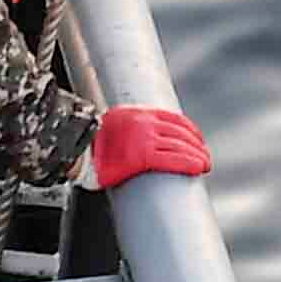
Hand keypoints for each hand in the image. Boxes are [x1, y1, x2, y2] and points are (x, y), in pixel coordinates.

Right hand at [88, 104, 209, 189]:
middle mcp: (141, 122)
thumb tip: (152, 143)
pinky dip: (189, 163)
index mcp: (135, 114)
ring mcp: (142, 138)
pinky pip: (172, 159)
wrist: (76, 157)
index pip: (173, 118)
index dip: (190, 131)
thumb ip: (134, 131)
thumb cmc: (91, 149)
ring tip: (204, 165)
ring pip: (180, 146)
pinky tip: (198, 168)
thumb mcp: (115, 129)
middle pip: (180, 132)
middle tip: (204, 157)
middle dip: (196, 146)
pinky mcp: (140, 156)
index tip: (198, 140)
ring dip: (197, 156)